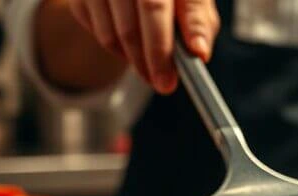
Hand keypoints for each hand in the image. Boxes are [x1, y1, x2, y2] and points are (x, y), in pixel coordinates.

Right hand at [66, 0, 220, 93]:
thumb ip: (199, 22)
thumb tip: (200, 52)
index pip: (154, 8)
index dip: (161, 48)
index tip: (168, 81)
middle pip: (129, 28)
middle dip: (148, 64)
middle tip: (163, 85)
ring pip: (111, 36)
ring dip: (134, 59)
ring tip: (152, 64)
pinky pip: (97, 34)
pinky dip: (117, 48)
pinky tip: (132, 45)